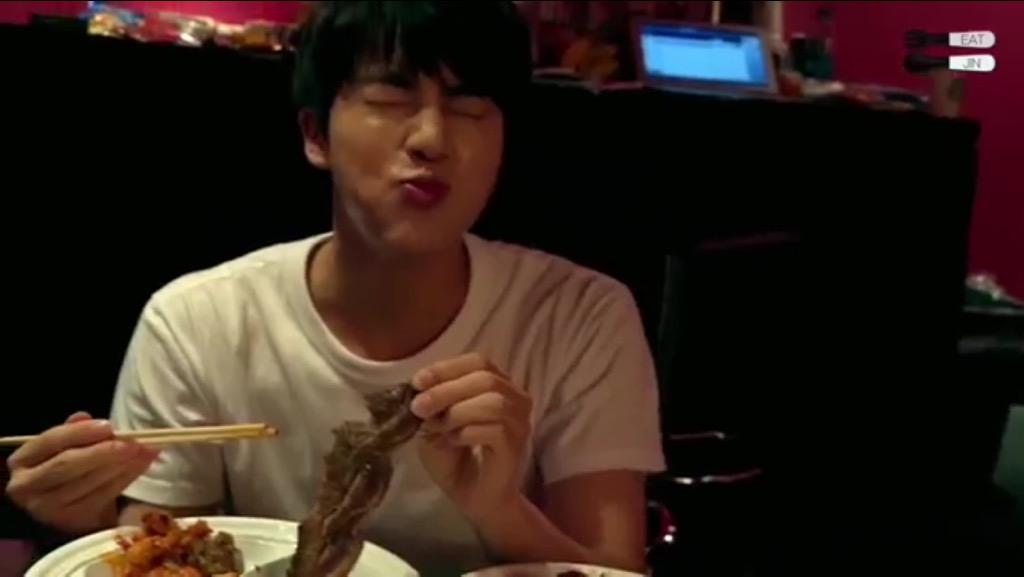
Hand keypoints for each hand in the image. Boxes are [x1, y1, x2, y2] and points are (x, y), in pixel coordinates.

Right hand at [5, 412, 159, 534]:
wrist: (75, 508)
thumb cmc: (70, 470)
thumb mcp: (67, 448)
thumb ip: (75, 432)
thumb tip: (86, 416)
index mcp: (23, 460)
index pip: (50, 441)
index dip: (80, 432)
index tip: (109, 426)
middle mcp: (26, 486)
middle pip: (68, 464)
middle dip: (104, 451)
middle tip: (133, 442)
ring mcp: (47, 508)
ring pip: (88, 481)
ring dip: (121, 464)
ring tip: (144, 450)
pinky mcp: (71, 521)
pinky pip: (103, 496)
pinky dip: (125, 478)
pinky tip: (141, 464)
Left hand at [411, 353, 531, 523]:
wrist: (474, 499)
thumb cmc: (456, 458)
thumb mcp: (435, 424)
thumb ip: (432, 405)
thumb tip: (419, 390)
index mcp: (497, 385)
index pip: (477, 361)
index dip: (446, 368)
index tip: (418, 382)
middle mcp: (515, 398)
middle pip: (485, 378)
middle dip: (446, 389)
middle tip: (418, 407)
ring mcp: (519, 422)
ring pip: (493, 401)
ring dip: (457, 411)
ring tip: (438, 428)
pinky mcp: (516, 445)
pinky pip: (496, 429)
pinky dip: (468, 432)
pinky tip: (454, 441)